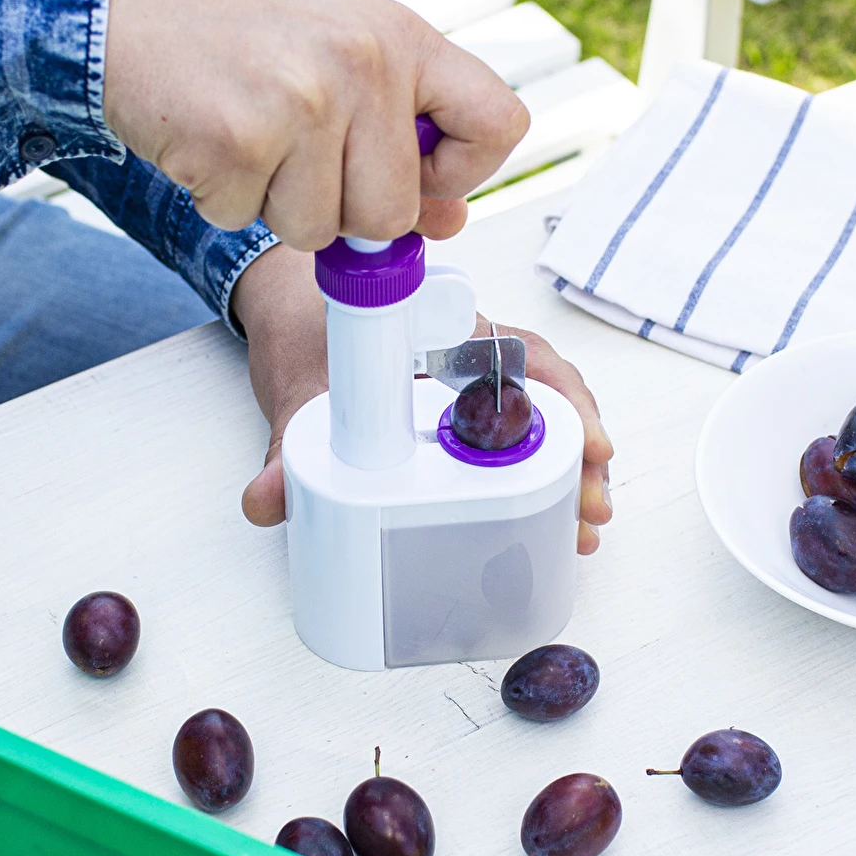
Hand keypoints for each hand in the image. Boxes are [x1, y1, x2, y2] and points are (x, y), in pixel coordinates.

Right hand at [103, 0, 528, 251]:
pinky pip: (244, 221)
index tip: (422, 182)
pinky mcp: (238, 141)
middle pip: (390, 215)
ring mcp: (302, 103)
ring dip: (270, 205)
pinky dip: (216, 196)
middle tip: (292, 155)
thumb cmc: (226, 25)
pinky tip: (203, 137)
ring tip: (244, 134)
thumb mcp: (336, 55)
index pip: (499, 125)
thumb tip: (445, 219)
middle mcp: (362, 63)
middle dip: (338, 211)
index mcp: (401, 36)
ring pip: (315, 230)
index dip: (465, 176)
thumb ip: (397, 133)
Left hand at [232, 247, 613, 551]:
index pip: (522, 356)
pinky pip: (515, 439)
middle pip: (546, 397)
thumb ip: (283, 453)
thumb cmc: (307, 337)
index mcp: (443, 330)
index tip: (588, 443)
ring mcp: (471, 387)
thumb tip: (265, 503)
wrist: (295, 324)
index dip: (562, 401)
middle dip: (580, 454)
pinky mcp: (463, 418)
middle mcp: (470, 354)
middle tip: (590, 511)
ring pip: (539, 422)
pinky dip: (540, 478)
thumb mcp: (297, 395)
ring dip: (569, 474)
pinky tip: (555, 521)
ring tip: (584, 531)